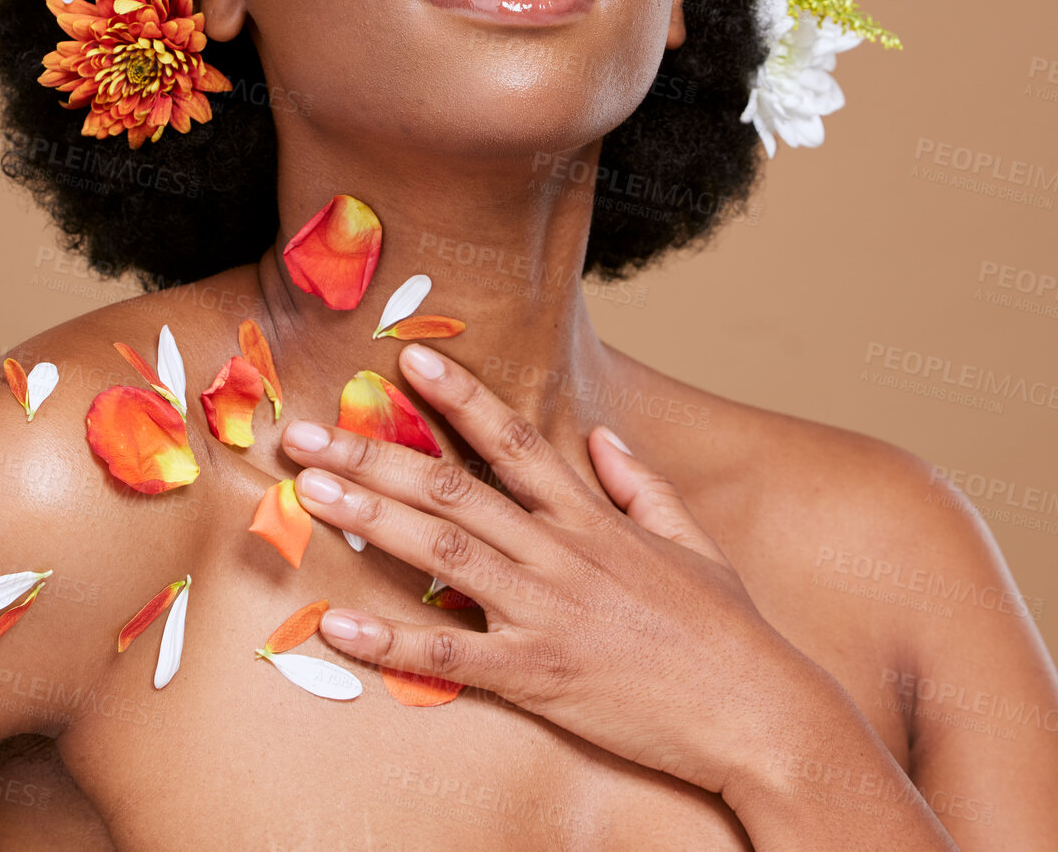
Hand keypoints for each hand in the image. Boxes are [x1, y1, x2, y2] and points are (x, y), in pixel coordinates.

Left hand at [280, 343, 821, 797]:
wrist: (761, 713)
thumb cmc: (728, 631)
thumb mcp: (692, 540)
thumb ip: (640, 484)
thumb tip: (602, 437)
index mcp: (592, 516)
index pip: (512, 438)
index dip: (458, 394)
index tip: (409, 359)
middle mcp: (560, 552)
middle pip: (453, 489)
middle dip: (376, 453)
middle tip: (311, 430)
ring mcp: (546, 612)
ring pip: (442, 555)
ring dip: (370, 518)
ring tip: (312, 491)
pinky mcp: (539, 676)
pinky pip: (452, 657)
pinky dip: (391, 645)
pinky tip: (339, 626)